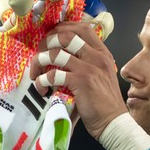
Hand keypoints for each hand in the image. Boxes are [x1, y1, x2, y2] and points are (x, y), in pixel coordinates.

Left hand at [30, 20, 126, 139]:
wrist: (113, 121)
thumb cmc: (105, 102)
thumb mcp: (102, 75)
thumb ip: (88, 62)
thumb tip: (64, 55)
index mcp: (102, 53)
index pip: (82, 28)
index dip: (62, 28)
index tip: (51, 38)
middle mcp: (97, 57)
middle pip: (66, 35)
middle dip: (47, 42)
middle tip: (40, 54)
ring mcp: (89, 68)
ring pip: (56, 53)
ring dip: (39, 62)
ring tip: (36, 74)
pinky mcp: (81, 82)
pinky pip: (54, 74)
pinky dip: (42, 81)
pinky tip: (43, 89)